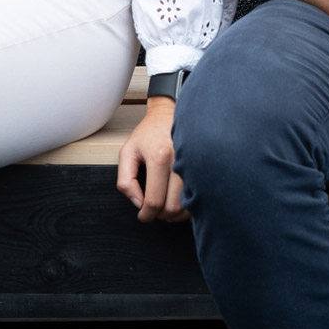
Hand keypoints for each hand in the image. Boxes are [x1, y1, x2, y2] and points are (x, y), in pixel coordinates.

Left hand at [116, 97, 187, 222]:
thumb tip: (138, 203)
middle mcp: (180, 160)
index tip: (143, 216)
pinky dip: (188, 204)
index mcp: (159, 157)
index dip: (146, 215)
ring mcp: (195, 163)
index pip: (154, 200)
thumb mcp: (128, 152)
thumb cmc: (148, 133)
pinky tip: (178, 199)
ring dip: (175, 213)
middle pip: (173, 207)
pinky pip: (198, 196)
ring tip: (166, 205)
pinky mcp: (203, 166)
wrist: (171, 113)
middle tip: (154, 210)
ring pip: (188, 205)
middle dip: (161, 215)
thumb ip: (125, 180)